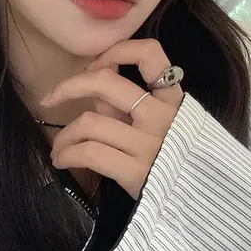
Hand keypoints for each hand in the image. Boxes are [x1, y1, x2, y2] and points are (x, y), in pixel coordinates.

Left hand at [41, 39, 183, 199]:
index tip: (95, 65)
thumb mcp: (159, 121)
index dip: (117, 50)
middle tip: (51, 98)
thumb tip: (93, 91)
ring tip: (59, 146)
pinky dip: (67, 154)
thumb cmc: (171, 154)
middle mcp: (161, 115)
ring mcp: (149, 144)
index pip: (149, 53)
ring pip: (90, 122)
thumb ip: (129, 103)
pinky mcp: (136, 172)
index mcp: (171, 97)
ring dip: (64, 135)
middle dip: (69, 87)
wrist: (198, 200)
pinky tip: (62, 159)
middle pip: (105, 83)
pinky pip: (90, 153)